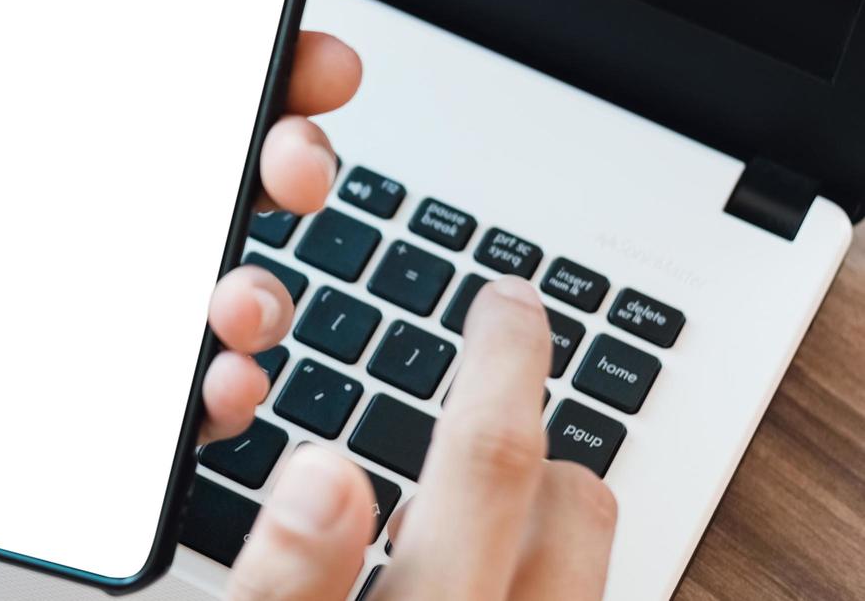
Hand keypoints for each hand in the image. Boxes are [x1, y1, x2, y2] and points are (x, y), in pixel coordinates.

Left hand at [0, 0, 362, 563]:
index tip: (290, 32)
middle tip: (291, 152)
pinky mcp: (45, 412)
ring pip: (201, 290)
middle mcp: (43, 220)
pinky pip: (155, 407)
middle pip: (203, 178)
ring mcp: (52, 317)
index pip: (142, 79)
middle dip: (286, 153)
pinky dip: (209, 398)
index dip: (234, 51)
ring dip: (261, 289)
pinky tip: (210, 385)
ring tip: (236, 297)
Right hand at [226, 277, 617, 599]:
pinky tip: (464, 580)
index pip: (489, 461)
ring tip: (442, 521)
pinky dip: (527, 561)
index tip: (506, 300)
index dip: (502, 360)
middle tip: (460, 407)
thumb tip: (323, 476)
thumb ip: (286, 579)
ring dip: (528, 511)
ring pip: (585, 549)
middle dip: (517, 439)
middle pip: (576, 501)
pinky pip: (570, 588)